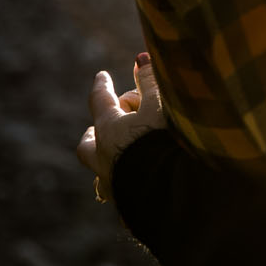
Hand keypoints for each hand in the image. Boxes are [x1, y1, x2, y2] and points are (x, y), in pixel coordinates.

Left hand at [75, 53, 165, 201]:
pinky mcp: (130, 207)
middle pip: (88, 144)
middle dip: (92, 134)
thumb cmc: (169, 141)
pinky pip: (122, 200)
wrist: (177, 192)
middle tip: (94, 129)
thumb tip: (140, 58)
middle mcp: (105, 158)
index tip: (101, 76)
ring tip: (112, 165)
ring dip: (104, 166)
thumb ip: (151, 81)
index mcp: (111, 129)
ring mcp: (115, 184)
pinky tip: (135, 197)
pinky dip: (126, 193)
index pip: (100, 100)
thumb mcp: (163, 103)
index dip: (102, 86)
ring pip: (99, 176)